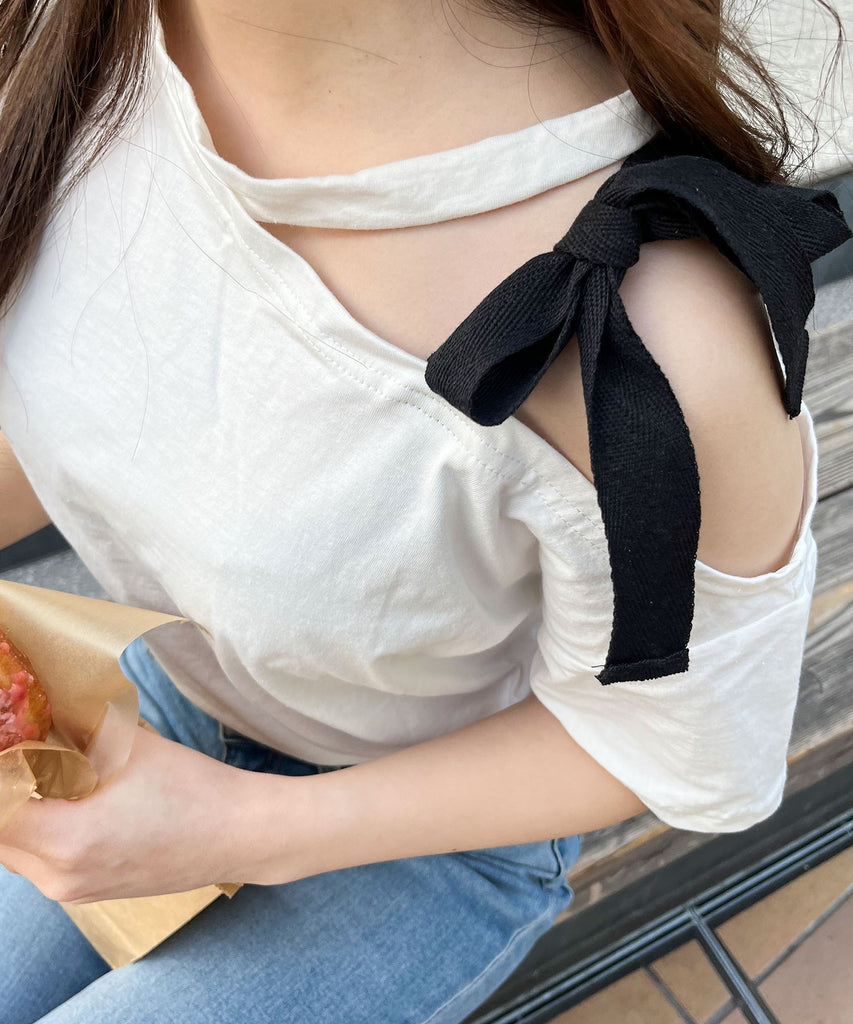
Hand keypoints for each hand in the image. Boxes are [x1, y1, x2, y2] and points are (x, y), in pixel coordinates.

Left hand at [0, 725, 285, 902]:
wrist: (239, 834)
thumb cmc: (191, 788)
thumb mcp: (126, 745)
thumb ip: (69, 731)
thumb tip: (35, 716)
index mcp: (67, 839)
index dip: (3, 768)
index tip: (15, 741)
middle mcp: (59, 876)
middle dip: (7, 788)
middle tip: (25, 748)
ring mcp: (72, 891)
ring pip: (12, 847)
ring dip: (18, 809)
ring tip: (44, 770)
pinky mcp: (85, 892)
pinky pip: (37, 859)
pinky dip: (36, 828)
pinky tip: (65, 797)